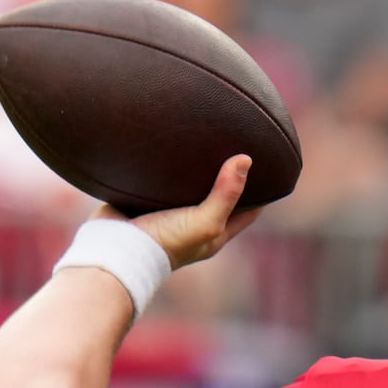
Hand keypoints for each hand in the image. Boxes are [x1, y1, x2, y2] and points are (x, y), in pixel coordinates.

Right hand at [93, 154, 261, 269]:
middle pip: (219, 195)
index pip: (248, 210)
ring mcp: (169, 212)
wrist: (115, 249)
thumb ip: (226, 194)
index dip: (262, 191)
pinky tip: (170, 144)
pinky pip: (161, 180)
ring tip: (205, 137)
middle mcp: (194, 222)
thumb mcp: (205, 221)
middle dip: (229, 174)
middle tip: (238, 142)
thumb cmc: (166, 242)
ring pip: (189, 186)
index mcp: (215, 232)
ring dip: (196, 168)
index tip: (271, 165)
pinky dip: (167, 167)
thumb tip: (246, 159)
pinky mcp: (145, 201)